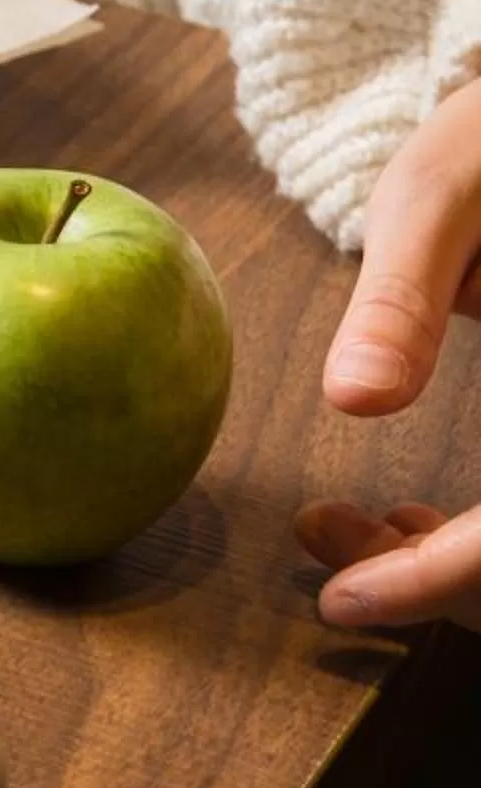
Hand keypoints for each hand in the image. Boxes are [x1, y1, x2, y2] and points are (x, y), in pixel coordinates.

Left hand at [299, 78, 480, 626]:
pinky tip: (397, 516)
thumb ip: (405, 294)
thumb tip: (353, 400)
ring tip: (340, 527)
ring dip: (455, 563)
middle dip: (438, 582)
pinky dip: (479, 539)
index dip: (442, 581)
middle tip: (323, 551)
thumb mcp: (449, 187)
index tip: (339, 600)